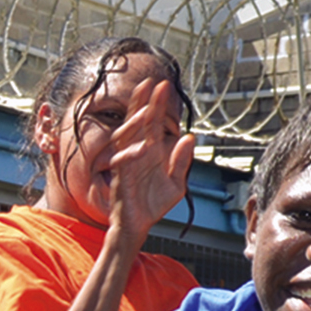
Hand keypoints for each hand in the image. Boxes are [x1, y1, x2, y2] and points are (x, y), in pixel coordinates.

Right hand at [100, 78, 197, 248]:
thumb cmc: (153, 205)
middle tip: (151, 84)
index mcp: (150, 152)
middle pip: (137, 123)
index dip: (156, 104)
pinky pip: (123, 163)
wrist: (138, 227)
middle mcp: (137, 154)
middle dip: (144, 103)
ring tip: (146, 108)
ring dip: (135, 122)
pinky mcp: (121, 179)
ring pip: (126, 137)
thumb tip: (190, 138)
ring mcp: (127, 165)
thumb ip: (182, 161)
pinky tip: (144, 147)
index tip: (163, 85)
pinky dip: (132, 155)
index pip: (151, 123)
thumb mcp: (176, 183)